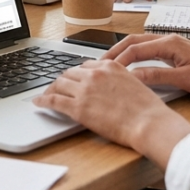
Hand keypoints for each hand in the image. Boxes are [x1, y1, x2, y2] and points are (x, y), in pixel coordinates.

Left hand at [33, 59, 189, 167]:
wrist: (150, 123)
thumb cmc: (148, 109)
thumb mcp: (134, 83)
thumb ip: (117, 80)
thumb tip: (109, 86)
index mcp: (109, 66)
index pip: (85, 66)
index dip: (76, 74)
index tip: (73, 79)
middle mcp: (94, 75)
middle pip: (69, 74)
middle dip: (62, 81)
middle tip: (57, 87)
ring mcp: (85, 90)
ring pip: (59, 85)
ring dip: (50, 89)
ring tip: (46, 94)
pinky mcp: (78, 108)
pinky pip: (54, 101)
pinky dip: (43, 100)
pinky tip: (39, 102)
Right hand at [103, 33, 189, 97]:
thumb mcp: (184, 80)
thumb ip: (156, 75)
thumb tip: (132, 76)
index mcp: (170, 43)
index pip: (135, 48)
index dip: (118, 59)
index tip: (106, 70)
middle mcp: (169, 40)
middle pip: (134, 41)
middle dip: (116, 50)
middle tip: (100, 63)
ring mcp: (173, 45)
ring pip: (141, 44)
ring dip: (125, 52)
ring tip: (111, 64)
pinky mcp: (177, 52)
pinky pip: (150, 50)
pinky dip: (136, 55)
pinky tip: (131, 65)